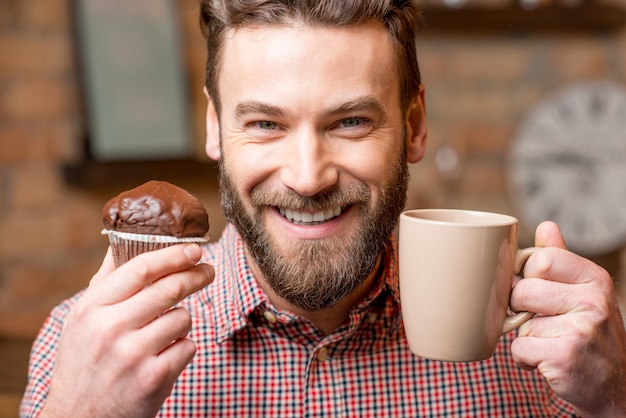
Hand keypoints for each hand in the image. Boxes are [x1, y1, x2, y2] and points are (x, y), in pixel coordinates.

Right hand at [40, 244, 214, 417]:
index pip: (141, 268)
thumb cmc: (85, 362)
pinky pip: (188, 347)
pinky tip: (162, 358)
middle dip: (196, 275)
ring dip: (181, 322)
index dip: (173, 255)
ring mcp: (133, 354)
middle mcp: (110, 328)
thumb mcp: (82, 319)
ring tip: (163, 335)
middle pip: (170, 288)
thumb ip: (105, 281)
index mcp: (92, 308)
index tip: (194, 249)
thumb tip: (122, 240)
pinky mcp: (154, 378)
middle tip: (207, 271)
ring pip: (183, 318)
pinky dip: (182, 349)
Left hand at [510, 221, 625, 416]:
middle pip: (522, 290)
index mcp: (595, 279)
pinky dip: (525, 358)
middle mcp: (593, 301)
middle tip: (544, 320)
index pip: (540, 260)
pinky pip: (519, 348)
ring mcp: (581, 330)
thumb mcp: (585, 292)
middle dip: (522, 308)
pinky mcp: (565, 357)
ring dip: (527, 336)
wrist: (614, 386)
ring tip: (552, 342)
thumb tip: (546, 226)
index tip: (539, 290)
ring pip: (520, 322)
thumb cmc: (591, 333)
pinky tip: (547, 360)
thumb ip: (561, 260)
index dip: (529, 276)